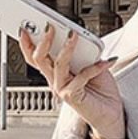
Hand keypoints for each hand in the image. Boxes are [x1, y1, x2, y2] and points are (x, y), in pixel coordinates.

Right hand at [19, 23, 125, 138]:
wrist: (111, 112)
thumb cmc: (101, 89)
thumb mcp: (90, 64)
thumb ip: (82, 53)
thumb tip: (77, 37)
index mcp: (56, 71)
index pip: (36, 56)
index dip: (27, 42)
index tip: (25, 26)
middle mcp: (55, 80)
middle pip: (39, 59)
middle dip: (43, 40)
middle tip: (50, 27)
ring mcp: (62, 88)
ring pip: (58, 65)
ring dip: (67, 48)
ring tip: (74, 35)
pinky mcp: (72, 96)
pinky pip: (81, 76)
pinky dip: (95, 67)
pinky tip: (106, 62)